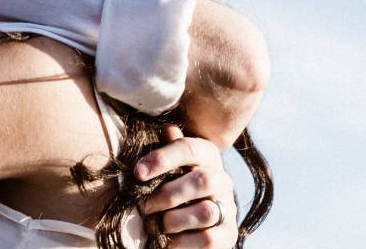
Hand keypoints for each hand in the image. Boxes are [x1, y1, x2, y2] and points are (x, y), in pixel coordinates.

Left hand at [136, 125, 237, 247]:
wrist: (189, 222)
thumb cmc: (170, 184)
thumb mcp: (167, 165)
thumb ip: (167, 148)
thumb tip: (167, 128)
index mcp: (206, 155)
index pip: (188, 148)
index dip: (161, 158)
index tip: (137, 173)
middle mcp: (222, 179)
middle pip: (202, 180)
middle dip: (167, 194)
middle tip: (143, 206)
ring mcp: (228, 207)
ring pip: (206, 211)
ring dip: (173, 220)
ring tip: (155, 225)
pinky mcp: (228, 234)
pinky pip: (208, 238)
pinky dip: (182, 242)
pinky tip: (166, 240)